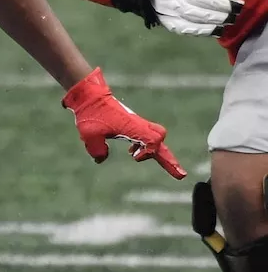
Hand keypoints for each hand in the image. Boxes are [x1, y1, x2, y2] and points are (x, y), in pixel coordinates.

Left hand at [62, 68, 185, 179]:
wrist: (89, 95)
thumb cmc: (90, 113)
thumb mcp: (89, 134)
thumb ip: (97, 150)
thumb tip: (100, 159)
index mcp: (132, 127)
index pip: (153, 140)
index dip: (149, 152)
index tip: (133, 157)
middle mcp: (138, 125)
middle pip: (160, 141)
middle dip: (170, 159)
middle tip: (181, 175)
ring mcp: (136, 124)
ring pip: (156, 138)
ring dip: (159, 153)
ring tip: (169, 168)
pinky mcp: (131, 124)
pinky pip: (146, 136)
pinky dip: (146, 146)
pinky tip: (133, 152)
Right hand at [154, 0, 242, 36]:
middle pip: (203, 1)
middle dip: (224, 5)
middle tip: (237, 7)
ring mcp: (171, 10)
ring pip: (196, 16)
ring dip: (217, 19)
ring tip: (231, 18)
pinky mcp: (170, 23)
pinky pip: (188, 28)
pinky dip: (204, 30)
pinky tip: (217, 30)